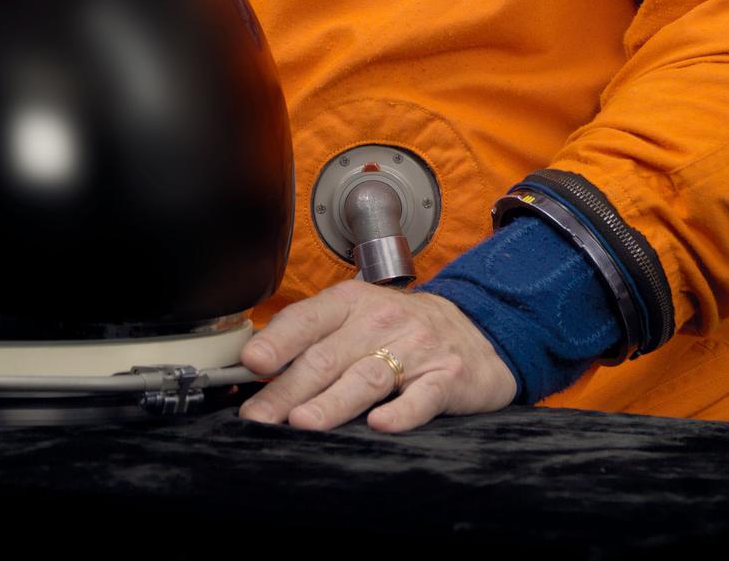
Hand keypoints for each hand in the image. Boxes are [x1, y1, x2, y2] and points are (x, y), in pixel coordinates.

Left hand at [238, 280, 516, 433]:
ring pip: (367, 377)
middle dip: (289, 390)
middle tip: (259, 417)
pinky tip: (380, 426)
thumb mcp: (357, 319)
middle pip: (328, 357)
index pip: (308, 318)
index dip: (278, 340)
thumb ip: (313, 339)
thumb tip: (255, 369)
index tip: (252, 363)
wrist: (477, 330)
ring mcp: (416, 348)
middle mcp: (381, 320)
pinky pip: (422, 397)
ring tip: (303, 423)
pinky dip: (401, 413)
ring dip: (332, 402)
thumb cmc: (401, 330)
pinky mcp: (446, 378)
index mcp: (352, 302)